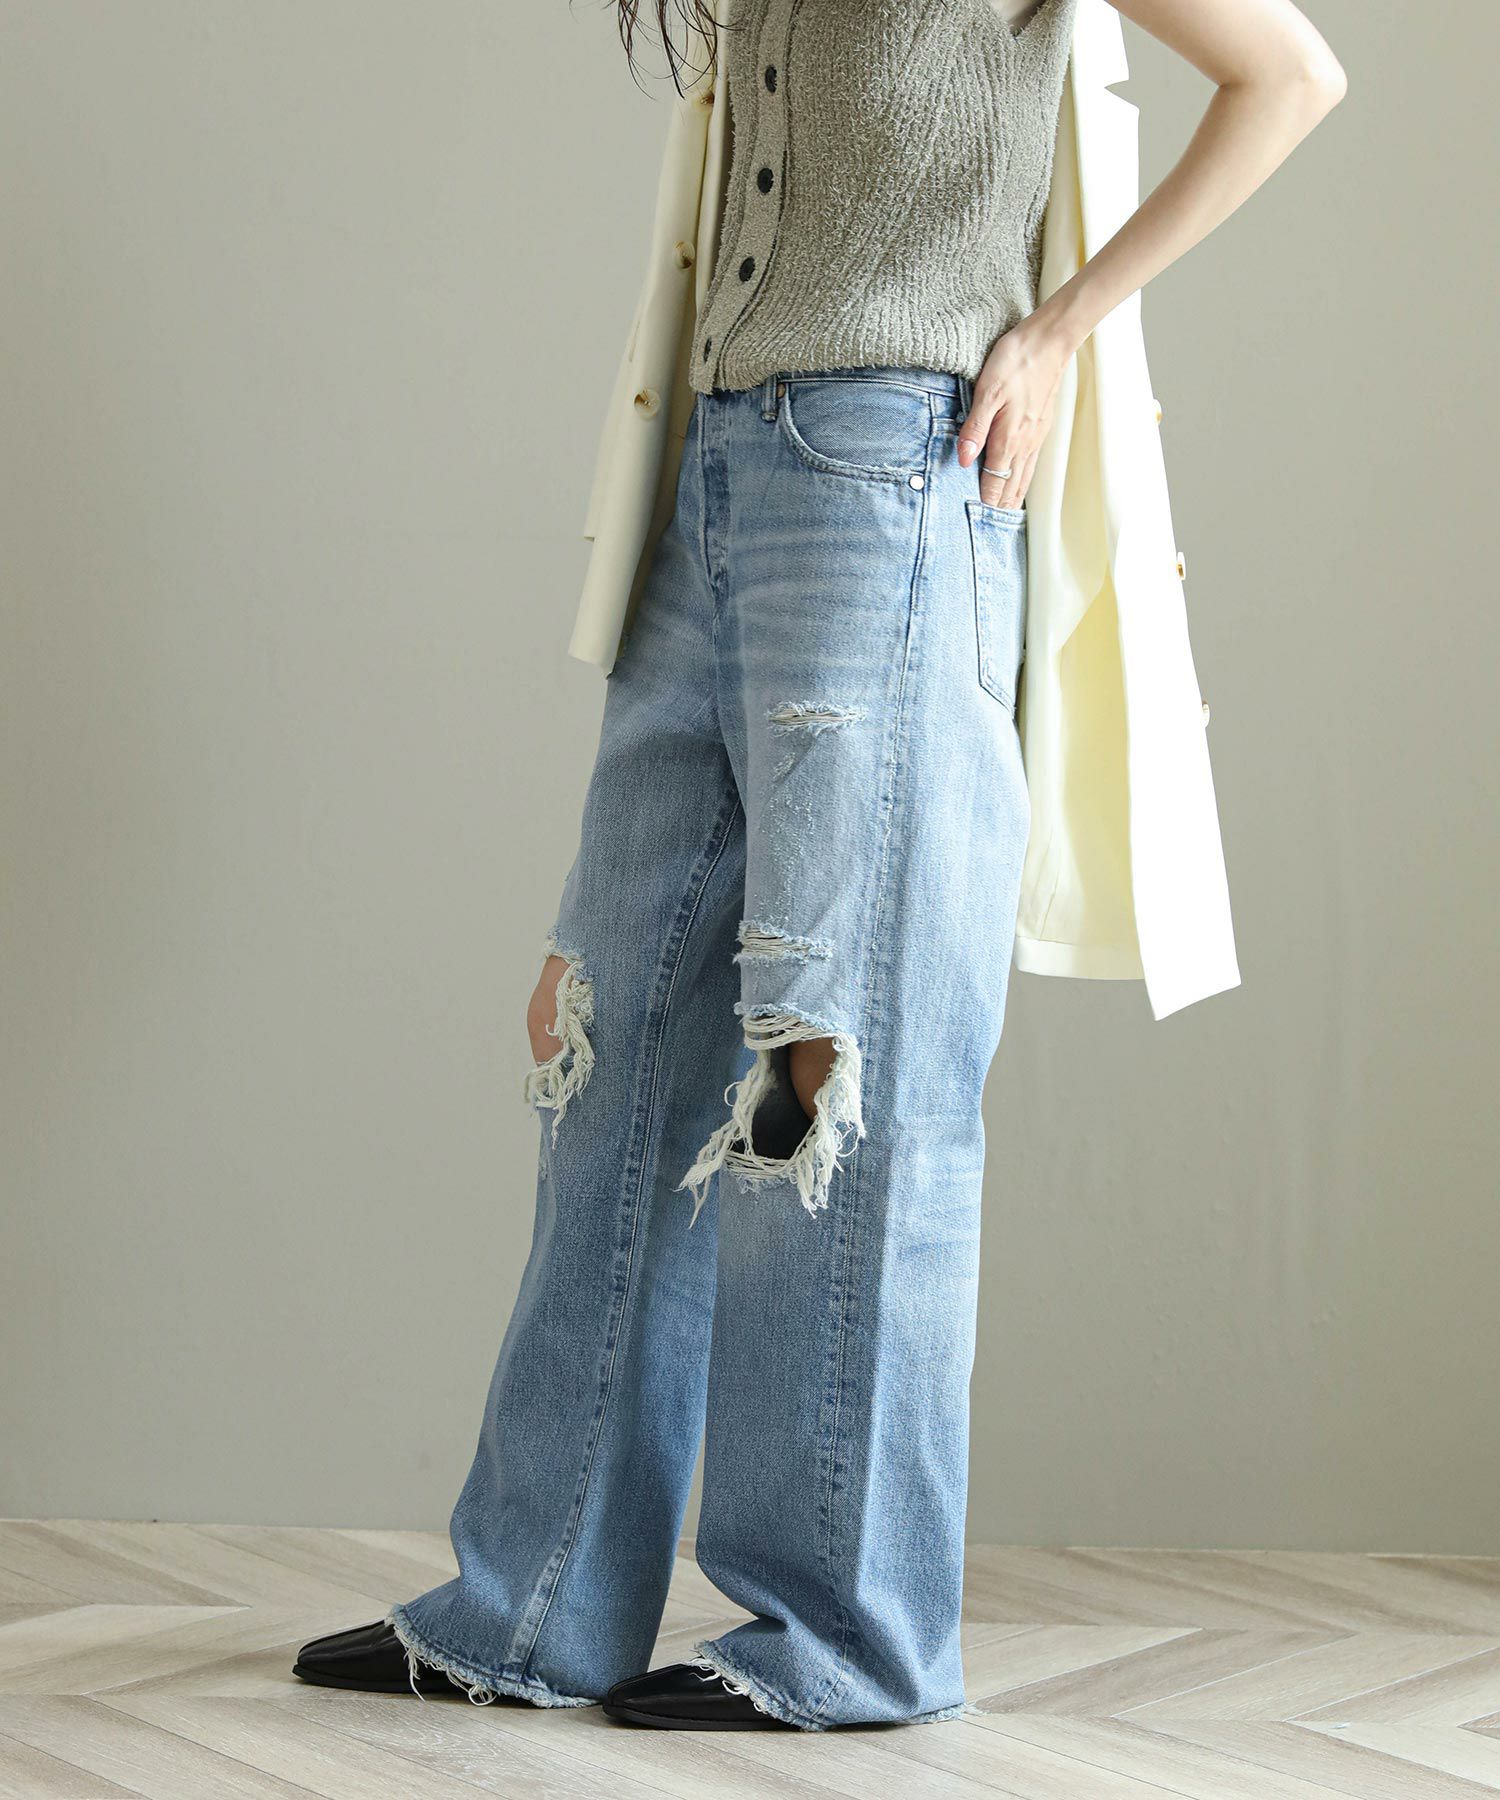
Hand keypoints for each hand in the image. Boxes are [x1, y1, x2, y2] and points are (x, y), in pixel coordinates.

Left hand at [956, 317, 1071, 510]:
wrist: (1049, 341)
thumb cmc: (1016, 361)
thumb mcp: (987, 392)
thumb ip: (974, 428)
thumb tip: (963, 461)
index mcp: (1009, 439)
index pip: (994, 483)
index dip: (984, 504)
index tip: (973, 522)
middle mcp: (1025, 444)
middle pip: (1011, 488)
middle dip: (999, 509)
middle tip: (987, 529)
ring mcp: (1036, 437)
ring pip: (1023, 478)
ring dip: (1013, 498)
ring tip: (1003, 515)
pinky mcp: (1041, 427)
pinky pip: (1030, 464)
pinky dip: (1022, 481)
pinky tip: (1018, 482)